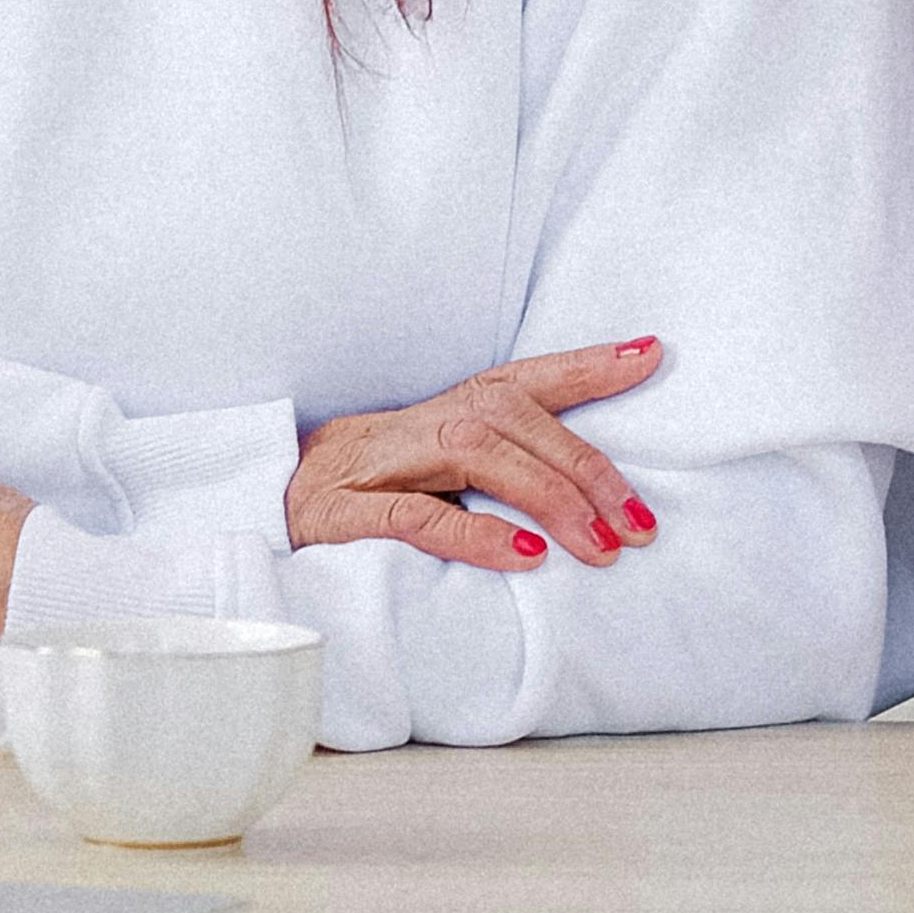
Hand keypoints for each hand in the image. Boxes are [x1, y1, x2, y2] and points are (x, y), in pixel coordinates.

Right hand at [288, 338, 667, 570]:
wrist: (261, 514)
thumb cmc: (368, 498)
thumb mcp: (441, 476)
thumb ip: (505, 472)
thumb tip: (596, 501)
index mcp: (446, 414)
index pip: (525, 380)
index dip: (586, 365)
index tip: (652, 354)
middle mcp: (419, 424)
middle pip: (515, 419)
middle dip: (587, 469)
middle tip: (641, 524)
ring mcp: (381, 463)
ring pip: (478, 452)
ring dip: (547, 498)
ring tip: (601, 546)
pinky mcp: (346, 513)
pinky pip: (418, 516)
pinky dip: (475, 535)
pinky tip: (524, 559)